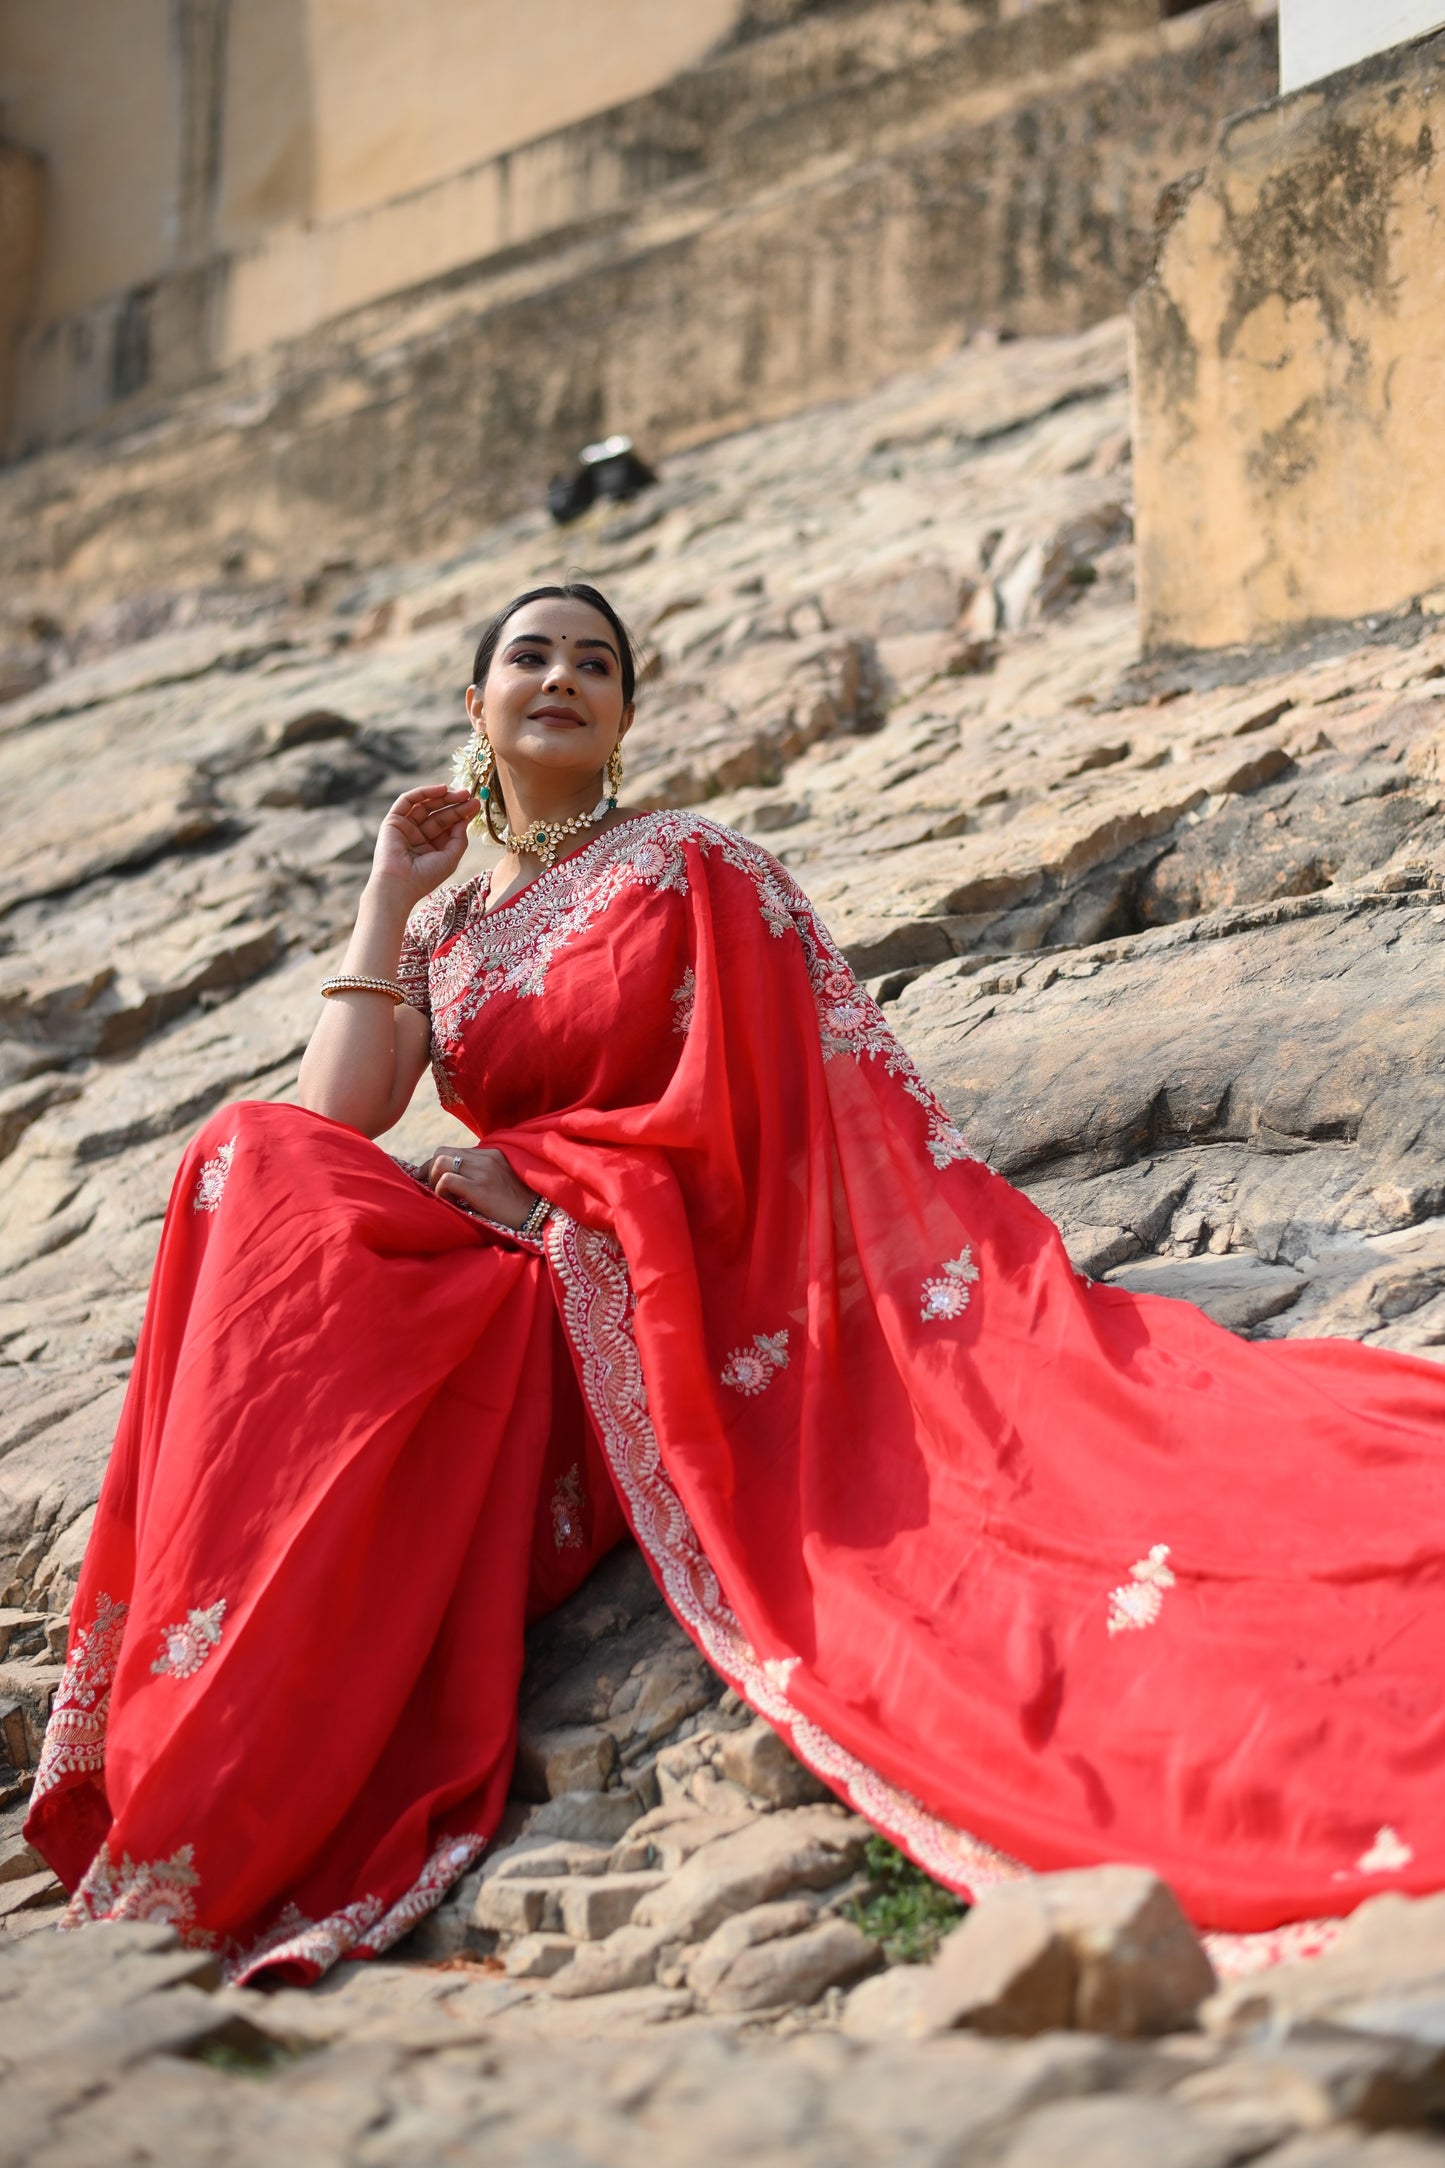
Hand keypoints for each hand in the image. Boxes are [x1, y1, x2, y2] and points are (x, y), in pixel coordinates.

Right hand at [368, 785, 478, 907]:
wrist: (400, 884)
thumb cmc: (425, 877)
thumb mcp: (450, 858)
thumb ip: (459, 838)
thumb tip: (465, 818)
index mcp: (431, 847)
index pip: (448, 826)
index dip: (461, 814)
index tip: (475, 806)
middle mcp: (418, 836)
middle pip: (439, 814)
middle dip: (455, 804)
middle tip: (471, 796)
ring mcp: (405, 828)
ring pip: (425, 805)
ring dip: (444, 797)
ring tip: (462, 793)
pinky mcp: (393, 821)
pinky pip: (408, 801)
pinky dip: (424, 792)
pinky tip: (442, 789)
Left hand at [424, 1145, 538, 1228]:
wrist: (540, 1216)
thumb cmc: (520, 1205)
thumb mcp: (501, 1181)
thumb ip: (481, 1175)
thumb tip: (454, 1183)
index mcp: (491, 1154)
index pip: (453, 1151)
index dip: (437, 1165)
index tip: (430, 1180)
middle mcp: (486, 1157)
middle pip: (441, 1152)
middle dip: (429, 1170)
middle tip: (427, 1187)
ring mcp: (483, 1170)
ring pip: (440, 1162)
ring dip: (433, 1180)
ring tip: (440, 1196)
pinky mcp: (481, 1187)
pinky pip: (447, 1180)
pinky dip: (440, 1191)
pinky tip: (449, 1202)